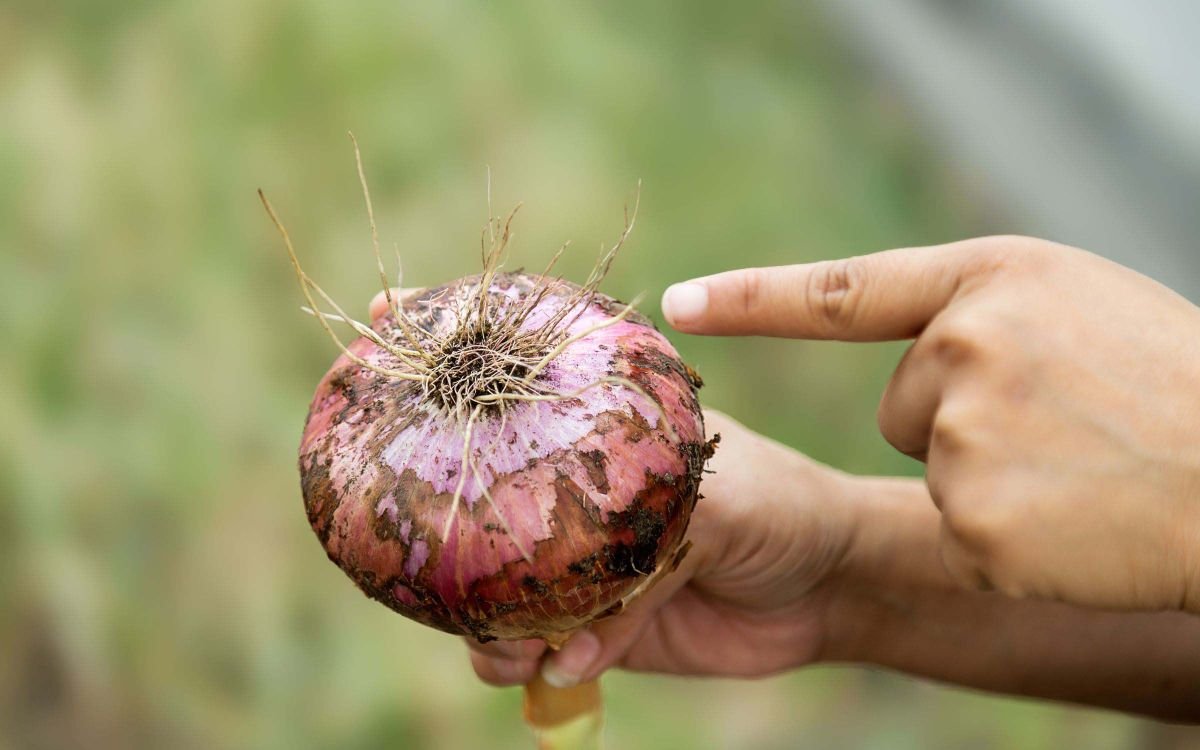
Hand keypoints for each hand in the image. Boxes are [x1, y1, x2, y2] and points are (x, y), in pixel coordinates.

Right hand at [465, 409, 857, 687]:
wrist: (833, 583)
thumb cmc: (783, 505)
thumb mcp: (720, 498)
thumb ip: (646, 547)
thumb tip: (574, 631)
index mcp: (599, 439)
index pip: (514, 443)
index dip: (467, 468)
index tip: (436, 495)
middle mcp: (582, 502)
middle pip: (495, 531)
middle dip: (469, 568)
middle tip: (464, 600)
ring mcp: (589, 568)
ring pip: (511, 601)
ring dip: (497, 630)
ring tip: (510, 648)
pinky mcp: (607, 631)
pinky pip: (552, 653)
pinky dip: (540, 667)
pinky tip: (554, 667)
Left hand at [662, 236, 1199, 611]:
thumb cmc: (1175, 385)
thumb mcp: (1080, 307)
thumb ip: (986, 312)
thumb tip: (921, 347)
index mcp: (992, 278)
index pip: (843, 289)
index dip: (753, 296)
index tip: (680, 303)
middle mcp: (965, 344)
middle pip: (902, 403)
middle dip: (963, 421)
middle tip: (1063, 425)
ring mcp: (965, 432)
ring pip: (931, 464)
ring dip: (991, 477)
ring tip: (1079, 467)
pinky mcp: (971, 520)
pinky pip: (956, 529)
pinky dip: (1007, 537)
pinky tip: (1070, 520)